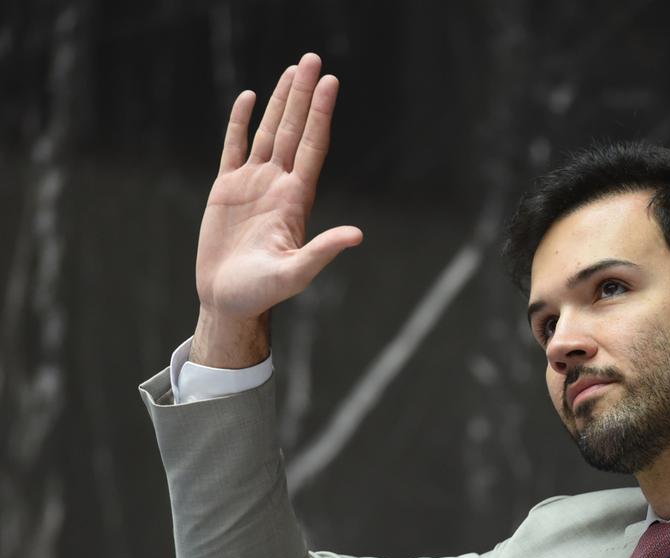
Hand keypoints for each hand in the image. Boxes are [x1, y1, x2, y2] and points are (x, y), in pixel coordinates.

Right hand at [191, 53, 361, 367]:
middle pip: (293, 129)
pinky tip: (250, 97)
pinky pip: (234, 146)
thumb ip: (323, 252)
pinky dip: (240, 121)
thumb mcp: (296, 272)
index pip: (312, 145)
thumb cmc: (264, 292)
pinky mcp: (226, 189)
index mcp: (296, 199)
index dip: (321, 113)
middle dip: (303, 95)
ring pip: (268, 132)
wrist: (229, 301)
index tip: (330, 82)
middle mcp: (278, 185)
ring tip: (292, 70)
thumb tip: (356, 236)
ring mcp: (253, 184)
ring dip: (280, 101)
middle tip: (313, 59)